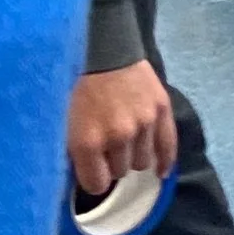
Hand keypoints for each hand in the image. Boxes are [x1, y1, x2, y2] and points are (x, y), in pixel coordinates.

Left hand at [68, 59, 176, 198]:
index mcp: (88, 141)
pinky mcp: (161, 112)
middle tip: (108, 150)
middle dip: (113, 164)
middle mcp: (118, 137)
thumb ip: (73, 150)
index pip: (96, 184)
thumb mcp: (64, 121)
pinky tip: (161, 171)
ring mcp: (143, 124)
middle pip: (121, 172)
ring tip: (127, 146)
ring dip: (134, 156)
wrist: (105, 50)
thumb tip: (82, 176)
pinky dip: (165, 162)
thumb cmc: (78, 87)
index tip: (93, 171)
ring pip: (142, 162)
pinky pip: (168, 148)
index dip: (94, 180)